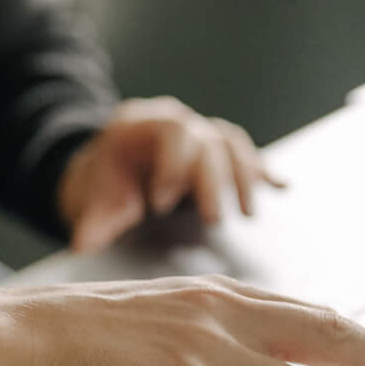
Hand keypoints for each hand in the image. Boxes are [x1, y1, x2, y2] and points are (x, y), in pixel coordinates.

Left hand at [57, 97, 277, 252]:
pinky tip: (281, 187)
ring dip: (245, 176)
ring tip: (247, 213)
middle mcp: (171, 120)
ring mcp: (194, 131)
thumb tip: (83, 245)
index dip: (172, 166)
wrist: (103, 171)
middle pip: (206, 139)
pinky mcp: (212, 148)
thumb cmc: (99, 185)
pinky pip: (241, 151)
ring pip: (229, 142)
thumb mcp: (89, 200)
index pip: (170, 131)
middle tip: (214, 220)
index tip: (161, 204)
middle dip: (213, 180)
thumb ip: (91, 222)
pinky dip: (260, 169)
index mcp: (137, 124)